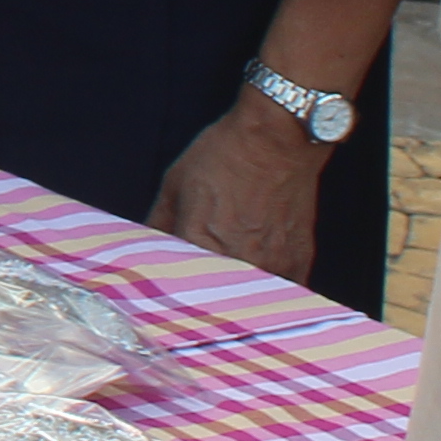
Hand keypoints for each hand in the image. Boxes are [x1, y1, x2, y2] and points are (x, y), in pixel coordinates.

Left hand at [149, 95, 332, 284]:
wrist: (278, 137)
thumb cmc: (223, 155)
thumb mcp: (174, 185)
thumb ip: (158, 225)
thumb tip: (142, 252)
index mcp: (201, 244)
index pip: (177, 286)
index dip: (170, 291)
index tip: (166, 295)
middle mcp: (238, 260)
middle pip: (214, 300)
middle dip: (202, 302)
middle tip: (197, 299)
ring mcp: (273, 266)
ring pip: (247, 302)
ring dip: (236, 303)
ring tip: (228, 300)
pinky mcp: (298, 263)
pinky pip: (282, 295)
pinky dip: (268, 295)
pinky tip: (259, 289)